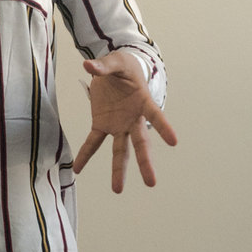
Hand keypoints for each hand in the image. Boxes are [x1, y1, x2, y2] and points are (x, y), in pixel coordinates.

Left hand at [72, 50, 177, 192]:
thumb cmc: (123, 66)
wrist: (116, 69)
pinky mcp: (102, 124)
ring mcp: (118, 124)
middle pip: (141, 143)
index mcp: (143, 102)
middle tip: (151, 182)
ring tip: (117, 189)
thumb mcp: (115, 62)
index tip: (174, 141)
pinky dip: (85, 154)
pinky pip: (93, 142)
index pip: (155, 116)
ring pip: (121, 150)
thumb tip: (88, 66)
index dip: (164, 127)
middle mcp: (133, 119)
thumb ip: (104, 66)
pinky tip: (77, 169)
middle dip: (145, 162)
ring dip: (118, 169)